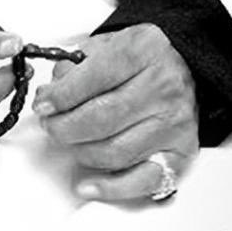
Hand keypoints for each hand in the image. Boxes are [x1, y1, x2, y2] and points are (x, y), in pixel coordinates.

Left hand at [31, 23, 197, 201]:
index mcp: (143, 51)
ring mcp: (173, 123)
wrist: (187, 67)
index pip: (94, 78)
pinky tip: (88, 184)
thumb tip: (53, 93)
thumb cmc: (145, 58)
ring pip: (114, 151)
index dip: (61, 96)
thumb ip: (78, 64)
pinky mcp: (180, 154)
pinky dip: (110, 188)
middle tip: (51, 125)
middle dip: (64, 127)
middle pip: (101, 118)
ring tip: (70, 141)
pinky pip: (141, 181)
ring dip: (80, 151)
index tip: (43, 104)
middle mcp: (163, 87)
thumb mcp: (111, 42)